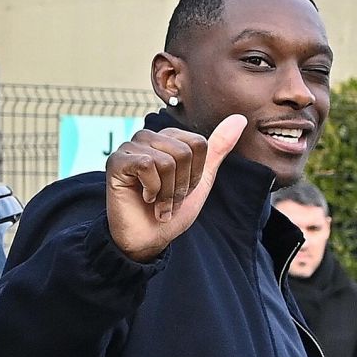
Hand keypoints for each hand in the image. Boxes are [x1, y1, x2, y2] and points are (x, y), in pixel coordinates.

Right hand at [105, 115, 246, 261]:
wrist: (149, 238)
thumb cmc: (173, 209)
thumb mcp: (202, 178)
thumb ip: (218, 147)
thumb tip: (240, 119)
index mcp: (168, 138)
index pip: (199, 144)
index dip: (196, 173)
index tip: (183, 188)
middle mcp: (148, 137)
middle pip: (184, 153)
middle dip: (181, 185)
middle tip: (168, 199)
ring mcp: (129, 147)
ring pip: (167, 161)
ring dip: (167, 192)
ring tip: (157, 202)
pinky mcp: (116, 161)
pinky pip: (146, 166)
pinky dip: (151, 190)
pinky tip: (143, 198)